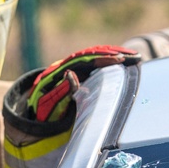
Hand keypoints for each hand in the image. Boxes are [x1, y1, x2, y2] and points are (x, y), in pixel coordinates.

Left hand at [5, 46, 139, 134]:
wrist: (33, 114)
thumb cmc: (41, 114)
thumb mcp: (47, 107)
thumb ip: (59, 92)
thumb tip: (71, 75)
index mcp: (59, 72)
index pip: (84, 60)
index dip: (103, 59)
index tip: (121, 61)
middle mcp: (66, 66)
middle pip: (92, 53)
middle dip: (115, 53)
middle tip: (136, 57)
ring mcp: (71, 68)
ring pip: (95, 55)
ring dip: (115, 54)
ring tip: (135, 57)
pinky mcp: (76, 73)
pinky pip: (94, 62)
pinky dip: (109, 59)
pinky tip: (125, 62)